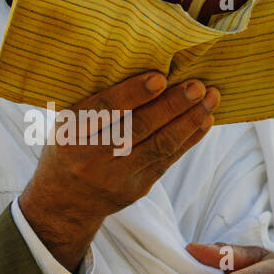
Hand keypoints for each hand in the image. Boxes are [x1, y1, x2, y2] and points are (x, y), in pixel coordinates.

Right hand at [19, 71, 220, 271]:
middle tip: (197, 86)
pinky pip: (168, 160)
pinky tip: (204, 121)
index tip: (160, 78)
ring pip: (159, 145)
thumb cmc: (70, 147)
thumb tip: (148, 70)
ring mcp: (115, 176)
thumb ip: (96, 103)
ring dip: (189, 121)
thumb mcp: (67, 124)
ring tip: (210, 100)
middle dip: (171, 105)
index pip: (104, 110)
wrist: (64, 202)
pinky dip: (189, 139)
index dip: (132, 94)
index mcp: (69, 132)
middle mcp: (91, 156)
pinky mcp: (136, 189)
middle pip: (137, 128)